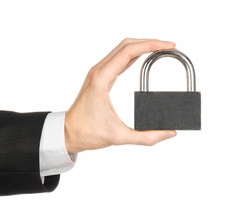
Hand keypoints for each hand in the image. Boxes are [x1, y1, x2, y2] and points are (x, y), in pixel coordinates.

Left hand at [65, 38, 176, 153]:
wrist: (68, 133)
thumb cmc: (87, 133)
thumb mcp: (119, 137)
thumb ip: (147, 137)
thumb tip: (169, 133)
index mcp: (101, 79)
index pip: (129, 52)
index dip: (151, 45)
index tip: (168, 46)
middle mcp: (98, 71)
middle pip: (126, 45)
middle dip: (149, 42)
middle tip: (168, 46)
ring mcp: (97, 73)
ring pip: (121, 49)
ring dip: (141, 46)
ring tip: (159, 49)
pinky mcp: (99, 77)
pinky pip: (117, 58)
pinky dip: (132, 54)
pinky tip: (143, 57)